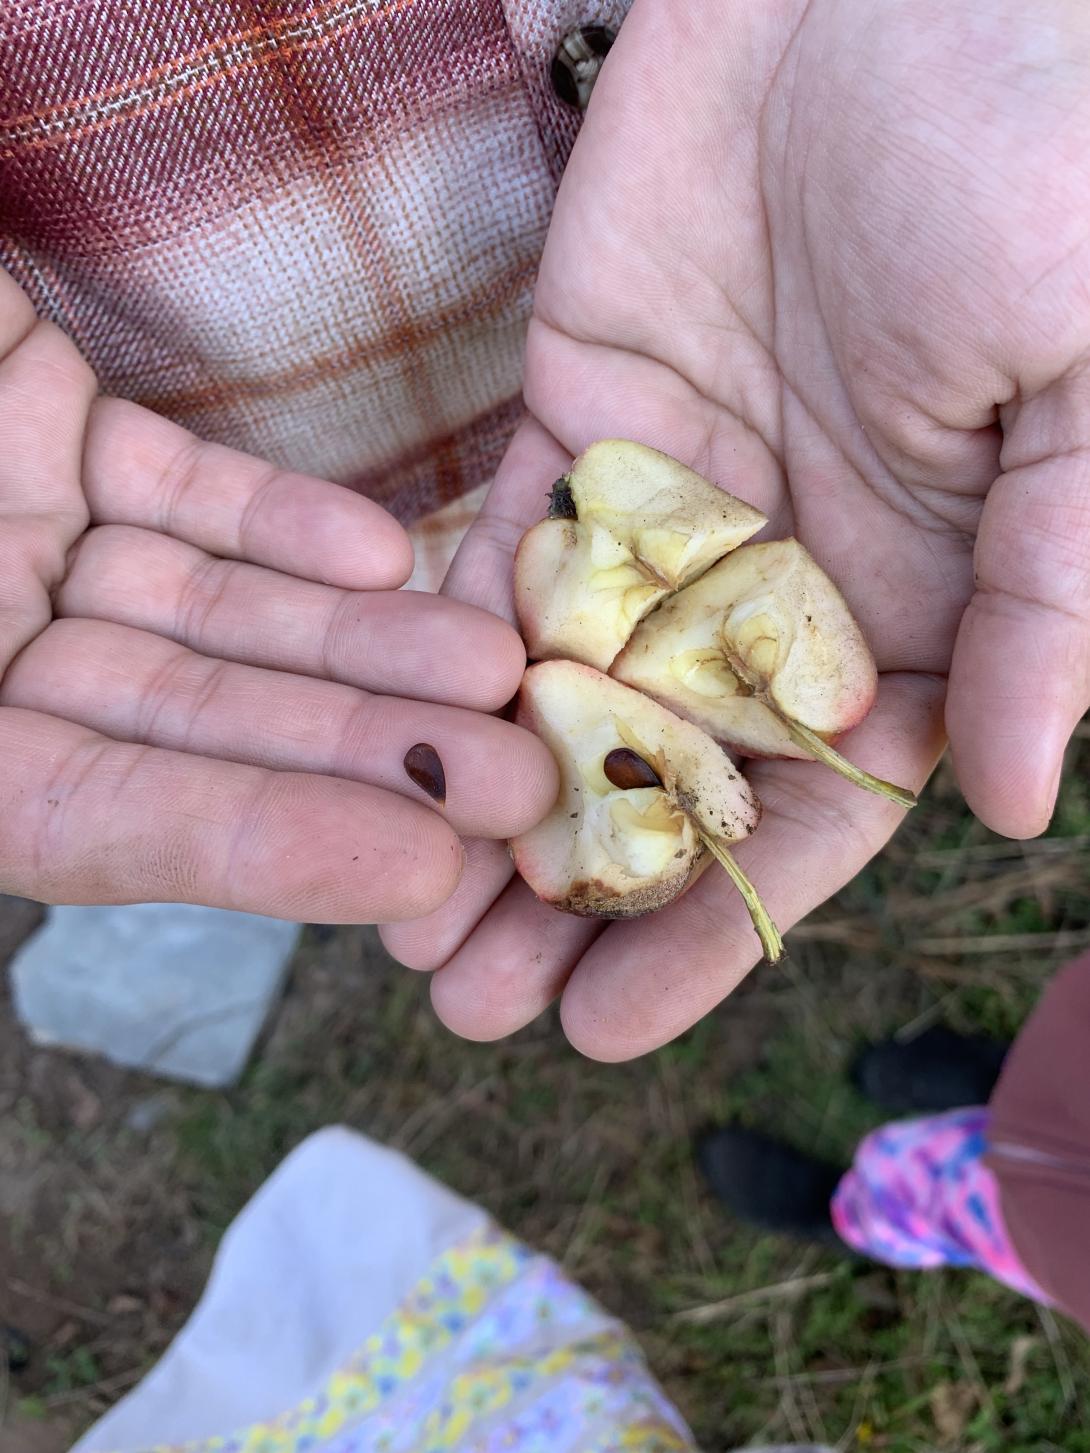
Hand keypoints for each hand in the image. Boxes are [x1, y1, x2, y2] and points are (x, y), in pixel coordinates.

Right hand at [0, 270, 555, 919]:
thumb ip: (10, 753)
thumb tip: (72, 801)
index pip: (97, 823)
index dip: (254, 848)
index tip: (416, 867)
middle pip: (194, 730)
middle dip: (362, 757)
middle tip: (528, 784)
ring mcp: (14, 555)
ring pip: (215, 617)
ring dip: (358, 643)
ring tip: (492, 666)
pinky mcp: (53, 444)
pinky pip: (181, 491)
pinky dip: (276, 523)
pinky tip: (386, 552)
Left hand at [383, 0, 1089, 1056]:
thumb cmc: (1038, 164)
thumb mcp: (1082, 392)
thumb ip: (1052, 599)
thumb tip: (1012, 803)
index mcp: (922, 605)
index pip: (811, 810)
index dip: (712, 920)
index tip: (610, 1026)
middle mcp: (788, 583)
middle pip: (666, 776)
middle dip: (571, 895)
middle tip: (467, 1005)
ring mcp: (675, 507)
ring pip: (568, 691)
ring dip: (486, 806)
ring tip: (400, 919)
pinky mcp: (583, 420)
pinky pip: (507, 554)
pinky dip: (449, 654)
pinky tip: (384, 746)